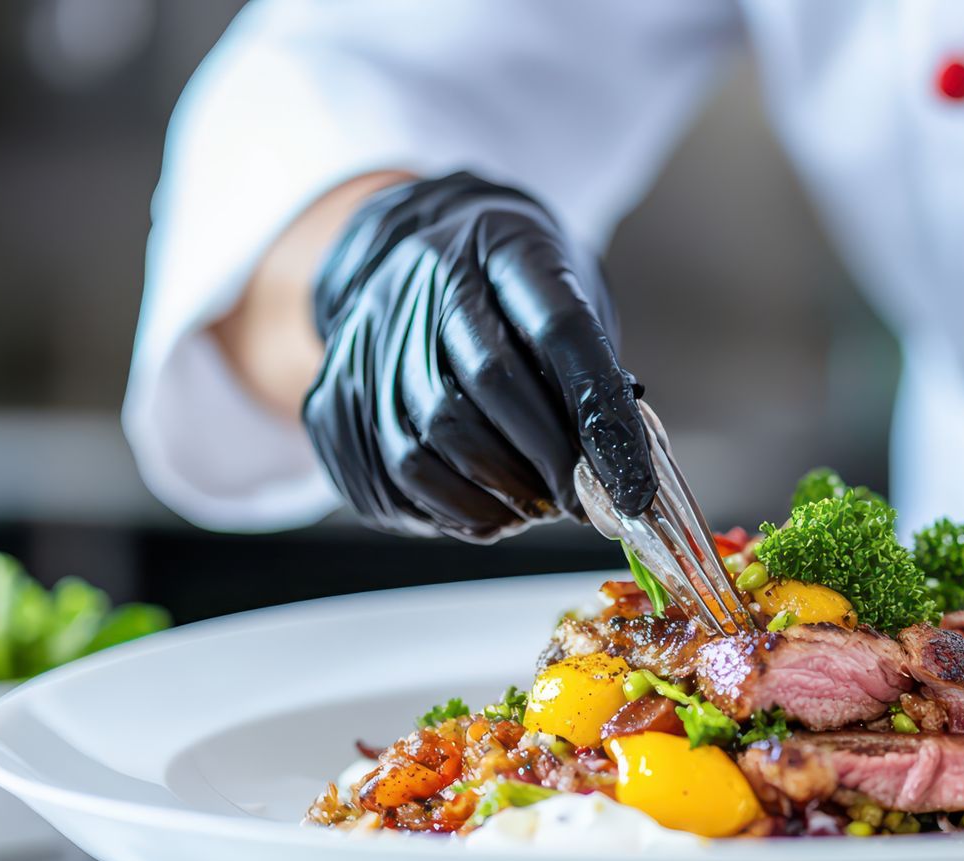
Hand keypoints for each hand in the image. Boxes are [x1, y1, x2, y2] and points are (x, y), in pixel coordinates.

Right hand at [304, 172, 652, 540]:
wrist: (415, 258)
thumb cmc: (514, 294)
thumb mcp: (566, 299)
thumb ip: (593, 373)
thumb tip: (620, 468)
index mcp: (504, 245)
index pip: (560, 328)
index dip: (600, 417)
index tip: (633, 487)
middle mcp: (425, 281)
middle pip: (489, 385)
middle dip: (548, 464)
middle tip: (582, 504)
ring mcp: (368, 336)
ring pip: (429, 443)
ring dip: (495, 497)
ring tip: (534, 509)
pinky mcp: (331, 394)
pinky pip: (387, 479)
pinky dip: (447, 512)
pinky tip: (484, 512)